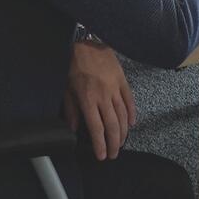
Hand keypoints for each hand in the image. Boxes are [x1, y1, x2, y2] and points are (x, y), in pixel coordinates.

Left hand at [62, 40, 135, 160]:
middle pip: (113, 125)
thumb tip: (73, 128)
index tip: (102, 156)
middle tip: (114, 154)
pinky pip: (129, 100)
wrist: (86, 43)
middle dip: (114, 143)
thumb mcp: (66, 89)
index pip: (96, 128)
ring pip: (123, 115)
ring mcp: (115, 88)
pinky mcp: (122, 81)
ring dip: (124, 132)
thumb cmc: (73, 66)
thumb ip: (71, 110)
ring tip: (121, 143)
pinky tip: (132, 124)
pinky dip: (132, 113)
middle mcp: (103, 96)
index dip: (100, 144)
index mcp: (88, 99)